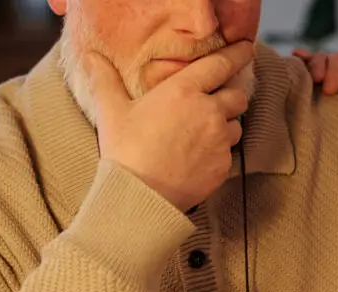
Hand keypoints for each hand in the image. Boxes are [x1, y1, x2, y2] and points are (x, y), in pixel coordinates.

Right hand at [84, 42, 254, 211]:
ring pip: (236, 126)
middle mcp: (208, 112)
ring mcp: (220, 140)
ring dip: (226, 126)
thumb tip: (92, 57)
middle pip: (238, 96)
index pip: (220, 64)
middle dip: (231, 96)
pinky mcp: (224, 165)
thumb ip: (105, 80)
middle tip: (217, 101)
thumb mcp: (111, 111)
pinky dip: (220, 152)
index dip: (237, 54)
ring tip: (203, 134)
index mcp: (183, 91)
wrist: (142, 195)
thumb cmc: (126, 152)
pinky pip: (230, 153)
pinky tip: (199, 156)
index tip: (245, 50)